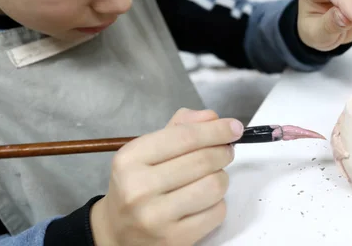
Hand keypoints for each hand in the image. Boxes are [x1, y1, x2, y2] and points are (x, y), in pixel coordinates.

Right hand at [90, 108, 242, 245]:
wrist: (117, 231)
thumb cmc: (137, 184)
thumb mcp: (147, 150)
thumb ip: (180, 128)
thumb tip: (212, 118)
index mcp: (130, 158)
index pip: (185, 136)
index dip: (216, 130)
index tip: (234, 127)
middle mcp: (139, 187)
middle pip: (203, 160)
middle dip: (223, 152)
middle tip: (225, 151)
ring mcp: (156, 217)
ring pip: (214, 185)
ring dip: (221, 177)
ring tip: (211, 177)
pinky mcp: (174, 239)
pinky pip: (216, 212)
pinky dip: (218, 202)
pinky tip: (205, 200)